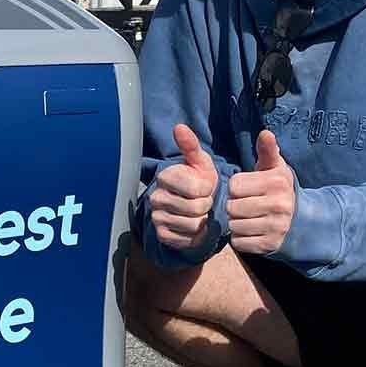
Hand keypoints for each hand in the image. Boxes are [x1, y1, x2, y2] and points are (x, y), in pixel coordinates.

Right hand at [150, 124, 218, 248]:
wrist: (189, 204)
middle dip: (206, 206)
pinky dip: (195, 235)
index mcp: (165, 176)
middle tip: (202, 201)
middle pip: (197, 208)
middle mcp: (156, 197)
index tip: (205, 186)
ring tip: (198, 213)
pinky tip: (192, 226)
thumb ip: (191, 146)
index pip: (198, 189)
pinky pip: (187, 239)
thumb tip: (179, 127)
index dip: (209, 189)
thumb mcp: (199, 162)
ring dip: (202, 221)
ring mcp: (157, 217)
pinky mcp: (161, 234)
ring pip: (193, 225)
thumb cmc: (197, 180)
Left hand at [228, 130, 296, 254]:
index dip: (237, 187)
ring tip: (249, 218)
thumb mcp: (275, 168)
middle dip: (235, 206)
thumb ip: (267, 150)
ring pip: (234, 225)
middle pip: (232, 206)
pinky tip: (252, 231)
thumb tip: (265, 132)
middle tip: (247, 205)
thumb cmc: (278, 189)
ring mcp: (276, 227)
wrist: (300, 221)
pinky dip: (240, 238)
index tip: (248, 189)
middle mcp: (279, 205)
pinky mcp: (269, 245)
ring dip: (236, 223)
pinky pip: (238, 242)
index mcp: (277, 182)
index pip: (234, 185)